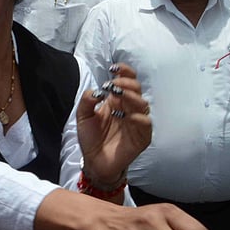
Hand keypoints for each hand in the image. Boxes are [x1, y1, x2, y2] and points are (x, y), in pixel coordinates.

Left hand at [76, 62, 150, 188]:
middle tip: (113, 85)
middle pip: (136, 89)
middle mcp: (129, 109)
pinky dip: (137, 118)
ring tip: (117, 97)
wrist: (94, 161)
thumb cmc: (91, 138)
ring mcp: (137, 122)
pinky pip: (146, 124)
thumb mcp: (83, 116)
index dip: (124, 72)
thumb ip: (87, 101)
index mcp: (117, 101)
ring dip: (131, 98)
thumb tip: (97, 90)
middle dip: (126, 84)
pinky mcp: (142, 136)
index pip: (127, 81)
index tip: (114, 68)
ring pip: (143, 104)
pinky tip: (124, 116)